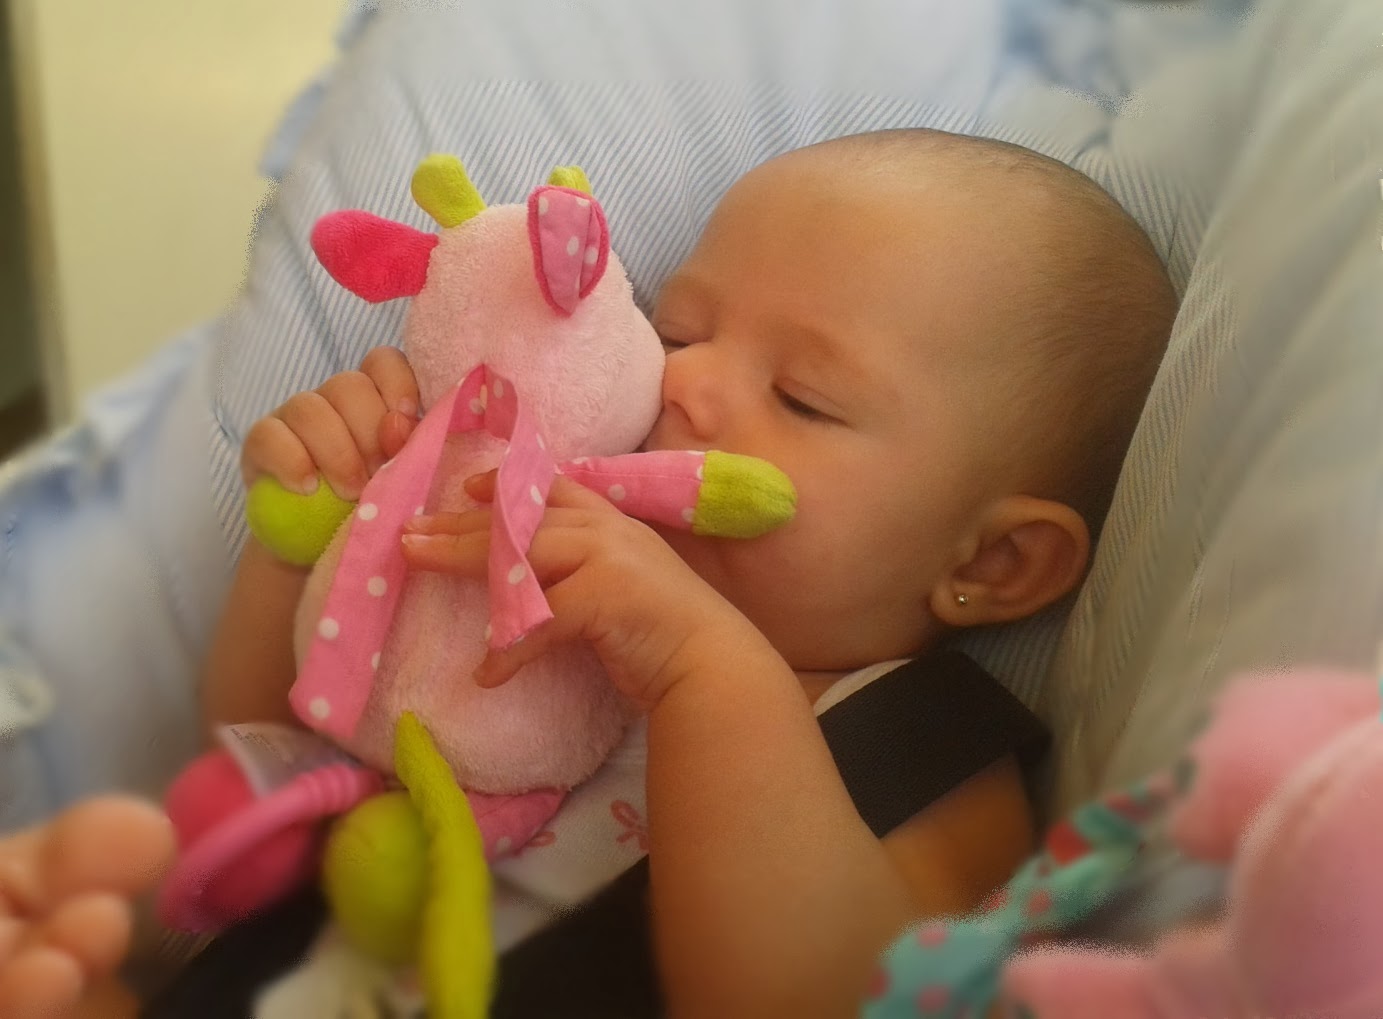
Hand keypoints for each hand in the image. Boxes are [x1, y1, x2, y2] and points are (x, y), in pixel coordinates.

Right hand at [240, 347, 420, 500]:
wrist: (315, 549)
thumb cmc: (366, 509)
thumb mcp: (396, 484)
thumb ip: (405, 452)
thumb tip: (400, 425)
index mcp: (373, 401)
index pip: (383, 363)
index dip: (397, 384)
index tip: (407, 422)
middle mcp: (332, 401)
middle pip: (349, 386)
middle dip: (369, 433)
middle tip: (378, 476)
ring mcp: (292, 418)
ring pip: (309, 409)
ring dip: (337, 453)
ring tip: (350, 493)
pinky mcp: (259, 444)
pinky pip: (270, 436)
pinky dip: (292, 463)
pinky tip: (308, 490)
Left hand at [400, 473, 768, 710]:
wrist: (713, 667)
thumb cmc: (663, 634)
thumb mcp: (617, 586)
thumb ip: (578, 572)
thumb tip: (522, 584)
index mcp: (613, 523)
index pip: (551, 488)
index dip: (506, 484)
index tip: (465, 489)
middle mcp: (608, 530)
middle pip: (521, 518)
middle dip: (459, 524)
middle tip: (408, 532)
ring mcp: (608, 558)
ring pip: (521, 552)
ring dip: (464, 560)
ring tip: (417, 561)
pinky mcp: (605, 596)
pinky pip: (540, 619)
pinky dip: (510, 649)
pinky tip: (486, 673)